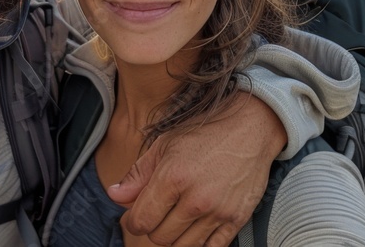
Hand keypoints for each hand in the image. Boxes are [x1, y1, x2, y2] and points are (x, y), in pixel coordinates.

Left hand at [107, 93, 287, 245]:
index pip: (141, 221)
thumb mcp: (164, 145)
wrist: (250, 129)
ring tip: (178, 216)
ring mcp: (218, 212)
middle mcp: (195, 199)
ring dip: (175, 236)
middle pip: (159, 237)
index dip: (133, 220)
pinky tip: (196, 226)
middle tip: (160, 210)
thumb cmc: (204, 134)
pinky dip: (200, 242)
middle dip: (154, 226)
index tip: (136, 213)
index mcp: (172, 177)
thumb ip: (137, 174)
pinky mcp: (237, 220)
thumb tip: (114, 195)